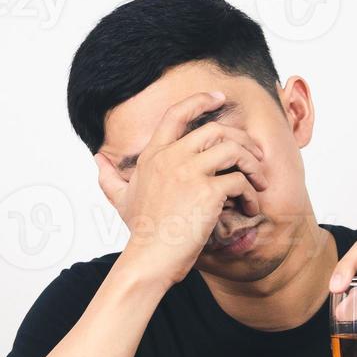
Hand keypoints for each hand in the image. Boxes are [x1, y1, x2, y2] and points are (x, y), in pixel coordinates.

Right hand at [96, 91, 267, 286]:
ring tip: (259, 182)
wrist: (149, 259)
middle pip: (216, 130)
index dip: (199, 100)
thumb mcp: (120, 199)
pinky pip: (239, 181)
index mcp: (153, 155)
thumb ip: (108, 176)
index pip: (176, 114)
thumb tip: (97, 158)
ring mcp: (189, 173)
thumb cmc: (140, 232)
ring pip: (233, 149)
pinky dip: (250, 193)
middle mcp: (170, 157)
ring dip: (253, 164)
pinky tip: (249, 207)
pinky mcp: (207, 192)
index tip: (219, 98)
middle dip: (242, 140)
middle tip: (255, 156)